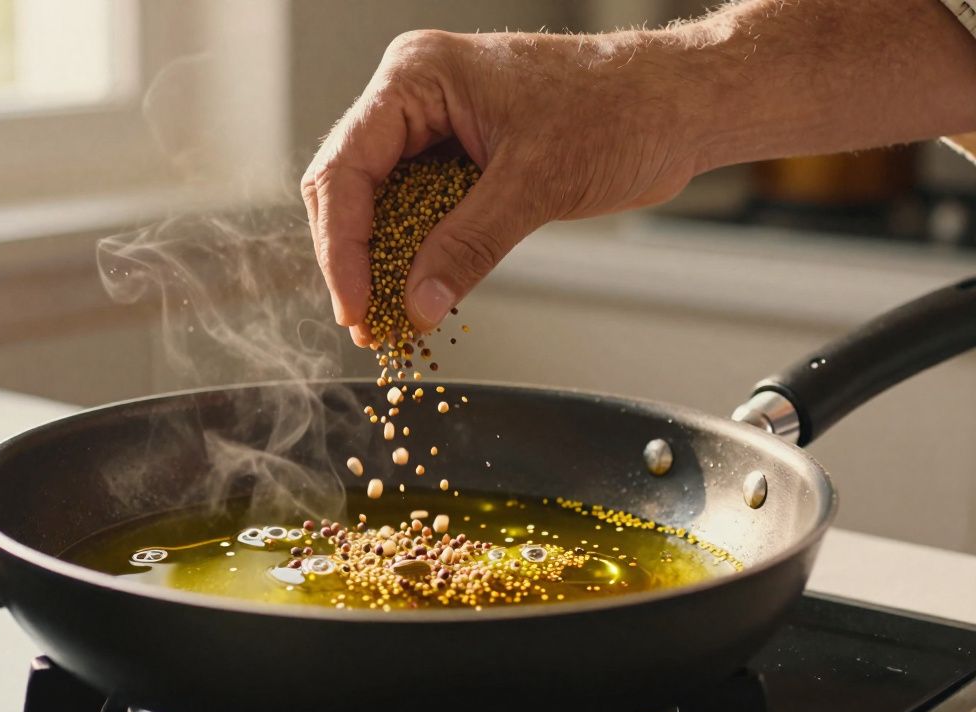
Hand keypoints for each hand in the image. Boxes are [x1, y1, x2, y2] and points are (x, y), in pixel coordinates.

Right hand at [300, 29, 703, 343]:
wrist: (681, 105)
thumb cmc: (622, 108)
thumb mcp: (537, 183)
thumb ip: (468, 245)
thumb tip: (416, 304)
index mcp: (418, 76)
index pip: (347, 168)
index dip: (342, 246)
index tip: (357, 306)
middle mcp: (415, 97)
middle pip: (348, 186)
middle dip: (354, 259)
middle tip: (368, 322)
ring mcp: (435, 127)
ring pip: (378, 204)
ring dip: (382, 263)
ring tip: (389, 320)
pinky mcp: (459, 158)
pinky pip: (417, 212)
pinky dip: (416, 256)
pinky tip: (419, 294)